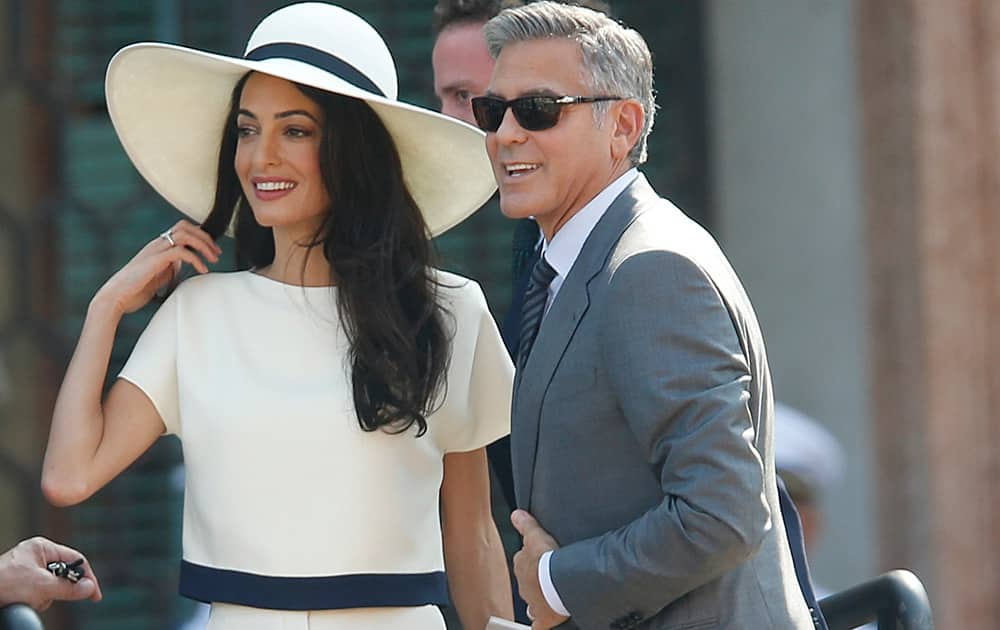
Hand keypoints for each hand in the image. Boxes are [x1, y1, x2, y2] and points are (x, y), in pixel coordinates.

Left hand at [0, 537, 102, 610]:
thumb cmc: (3, 583)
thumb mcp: (42, 586)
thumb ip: (69, 587)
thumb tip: (88, 588)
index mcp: (42, 547)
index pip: (75, 559)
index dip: (86, 577)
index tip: (93, 593)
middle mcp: (34, 556)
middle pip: (63, 575)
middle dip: (58, 589)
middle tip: (50, 596)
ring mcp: (26, 571)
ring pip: (51, 587)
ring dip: (44, 597)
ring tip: (28, 598)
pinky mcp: (19, 585)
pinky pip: (38, 593)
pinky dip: (34, 601)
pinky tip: (23, 601)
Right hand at [96, 220, 220, 315]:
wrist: (116, 297)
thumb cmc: (135, 290)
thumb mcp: (159, 276)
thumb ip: (170, 268)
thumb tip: (184, 265)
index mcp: (158, 247)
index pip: (182, 230)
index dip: (200, 236)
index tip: (213, 251)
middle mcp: (156, 244)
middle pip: (185, 226)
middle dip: (205, 237)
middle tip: (217, 253)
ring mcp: (155, 250)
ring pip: (184, 234)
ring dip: (203, 245)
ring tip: (213, 259)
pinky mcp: (155, 260)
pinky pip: (181, 251)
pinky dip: (196, 258)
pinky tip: (203, 270)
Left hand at [511, 510, 568, 629]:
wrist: (557, 581)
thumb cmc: (547, 559)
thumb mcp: (535, 535)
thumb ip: (525, 524)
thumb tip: (516, 514)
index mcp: (522, 566)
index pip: (523, 562)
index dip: (532, 560)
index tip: (540, 559)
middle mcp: (524, 586)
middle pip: (527, 582)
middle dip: (534, 580)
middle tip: (547, 577)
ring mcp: (532, 602)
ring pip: (531, 602)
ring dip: (538, 599)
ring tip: (548, 597)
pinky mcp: (543, 616)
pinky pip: (538, 624)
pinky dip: (539, 624)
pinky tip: (543, 623)